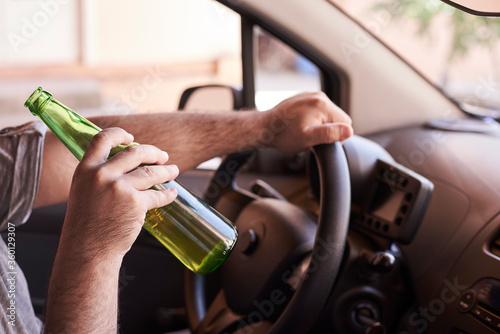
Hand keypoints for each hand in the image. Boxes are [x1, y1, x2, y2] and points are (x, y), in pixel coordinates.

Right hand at [60, 128, 178, 258]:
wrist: (87, 250)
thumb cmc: (86, 225)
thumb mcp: (83, 191)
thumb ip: (99, 176)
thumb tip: (125, 164)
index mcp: (85, 169)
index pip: (103, 139)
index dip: (120, 134)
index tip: (132, 137)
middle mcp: (101, 175)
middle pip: (135, 152)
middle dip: (153, 153)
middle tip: (163, 156)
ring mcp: (119, 188)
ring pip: (151, 172)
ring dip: (166, 171)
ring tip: (173, 171)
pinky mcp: (135, 203)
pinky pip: (157, 195)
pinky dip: (167, 194)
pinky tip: (172, 193)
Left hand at [265, 92, 352, 152]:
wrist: (265, 127)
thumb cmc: (283, 134)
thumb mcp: (308, 139)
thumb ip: (329, 134)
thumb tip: (348, 131)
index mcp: (322, 105)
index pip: (346, 123)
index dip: (337, 136)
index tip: (322, 141)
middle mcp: (319, 96)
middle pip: (338, 118)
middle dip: (329, 129)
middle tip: (312, 137)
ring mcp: (311, 95)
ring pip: (328, 114)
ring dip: (321, 124)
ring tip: (305, 130)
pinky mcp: (305, 98)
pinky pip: (318, 110)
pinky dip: (314, 119)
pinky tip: (302, 125)